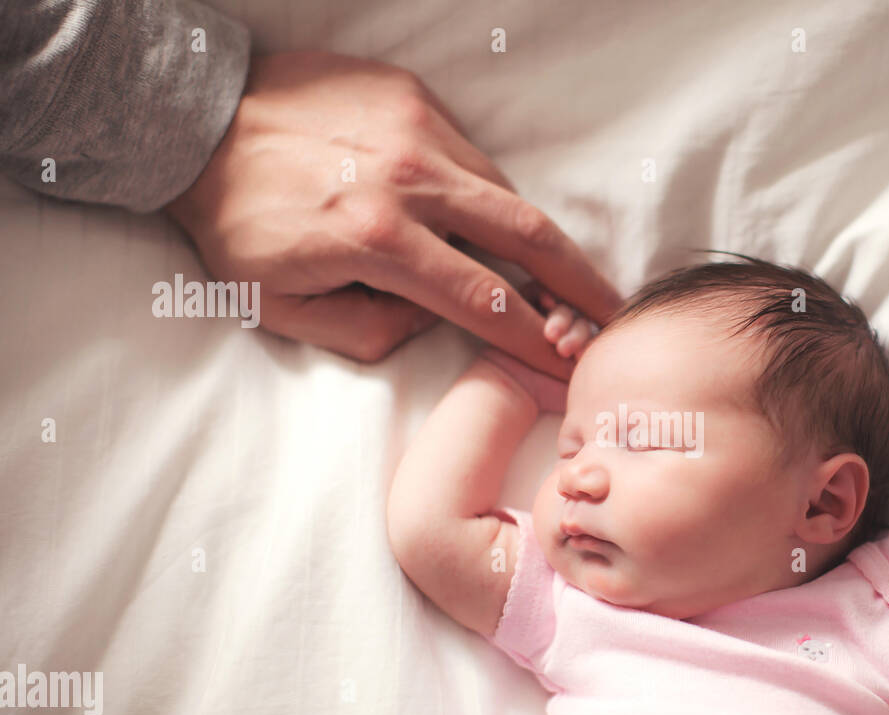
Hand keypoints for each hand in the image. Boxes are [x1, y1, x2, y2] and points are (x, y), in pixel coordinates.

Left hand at [164, 51, 622, 373]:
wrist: (192, 120)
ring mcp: (415, 129)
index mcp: (377, 238)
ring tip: (559, 273)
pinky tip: (488, 219)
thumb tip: (430, 320)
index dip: (535, 340)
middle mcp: (409, 178)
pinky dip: (488, 195)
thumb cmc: (234, 221)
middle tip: (617, 312)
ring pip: (505, 192)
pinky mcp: (412, 97)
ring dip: (536, 239)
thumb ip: (369, 331)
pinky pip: (473, 155)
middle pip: (527, 234)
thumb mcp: (282, 306)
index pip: (485, 300)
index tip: (569, 365)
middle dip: (581, 281)